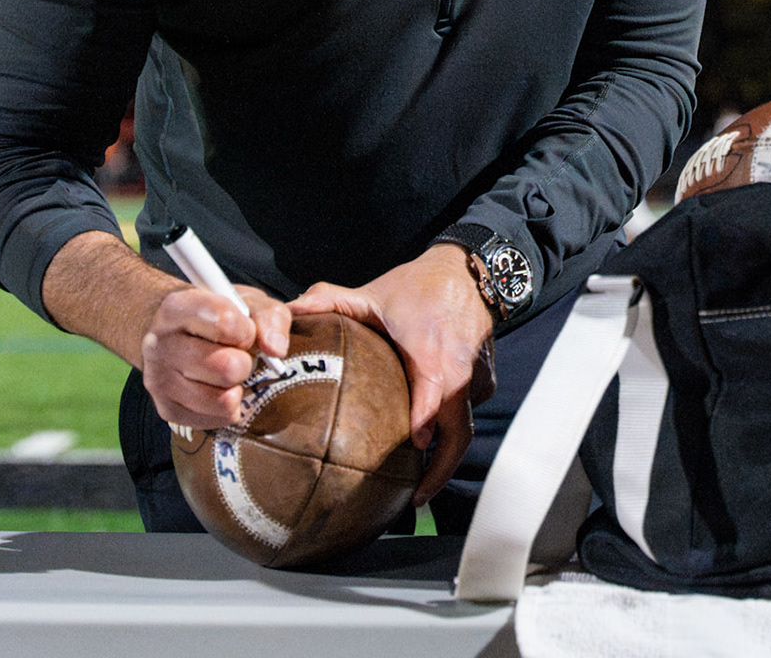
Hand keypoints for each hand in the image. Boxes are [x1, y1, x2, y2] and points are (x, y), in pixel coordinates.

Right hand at [139, 285, 290, 430]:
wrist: (180, 334)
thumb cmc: (219, 316)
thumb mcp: (248, 303)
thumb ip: (270, 318)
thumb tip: (276, 350)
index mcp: (176, 308)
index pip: (225, 322)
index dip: (247, 330)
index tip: (244, 330)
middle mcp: (159, 344)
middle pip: (228, 367)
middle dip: (244, 362)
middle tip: (236, 355)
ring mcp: (158, 380)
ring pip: (223, 400)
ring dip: (237, 387)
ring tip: (227, 372)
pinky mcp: (167, 410)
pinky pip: (218, 419)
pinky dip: (229, 407)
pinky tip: (219, 388)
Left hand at [291, 243, 493, 506]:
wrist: (470, 272)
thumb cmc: (421, 285)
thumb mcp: (373, 294)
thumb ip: (330, 302)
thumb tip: (288, 312)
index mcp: (434, 354)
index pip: (436, 397)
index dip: (426, 423)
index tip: (412, 452)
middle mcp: (461, 372)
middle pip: (458, 433)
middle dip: (439, 470)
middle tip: (413, 499)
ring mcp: (476, 380)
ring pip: (463, 427)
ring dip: (442, 457)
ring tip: (416, 486)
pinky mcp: (483, 382)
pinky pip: (467, 415)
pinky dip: (449, 435)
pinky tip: (427, 449)